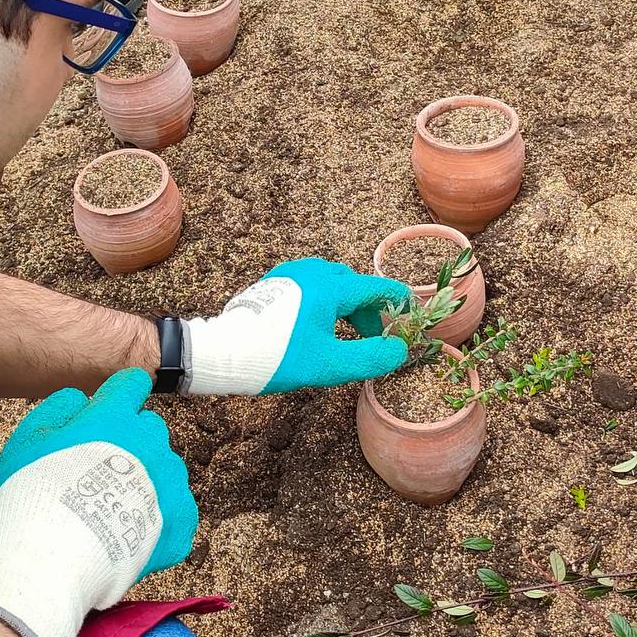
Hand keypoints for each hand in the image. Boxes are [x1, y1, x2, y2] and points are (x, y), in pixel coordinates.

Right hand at [0, 369, 196, 636]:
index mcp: (115, 415)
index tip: (109, 411)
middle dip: (130, 443)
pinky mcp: (180, 521)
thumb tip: (82, 398)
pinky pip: (176, 511)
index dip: (119, 396)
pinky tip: (132, 536)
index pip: (132, 383)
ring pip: (165, 469)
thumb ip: (59, 407)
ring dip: (147, 481)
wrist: (50, 561)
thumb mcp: (28, 438)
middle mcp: (151, 441)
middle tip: (100, 473)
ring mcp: (170, 481)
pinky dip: (159, 521)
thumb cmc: (31, 495)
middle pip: (149, 428)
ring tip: (113, 512)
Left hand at [181, 257, 410, 394]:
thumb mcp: (330, 364)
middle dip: (371, 313)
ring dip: (348, 310)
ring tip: (348, 338)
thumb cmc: (277, 357)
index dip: (400, 303)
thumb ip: (371, 357)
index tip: (414, 316)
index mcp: (331, 285)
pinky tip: (319, 330)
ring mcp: (291, 274)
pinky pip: (312, 288)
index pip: (378, 288)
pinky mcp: (275, 282)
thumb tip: (399, 350)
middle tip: (376, 342)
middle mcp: (313, 271)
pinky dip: (326, 305)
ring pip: (333, 287)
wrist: (222, 352)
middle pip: (355, 287)